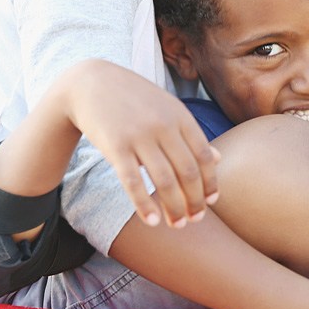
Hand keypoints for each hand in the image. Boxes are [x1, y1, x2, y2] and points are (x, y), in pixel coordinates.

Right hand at [66, 60, 220, 227]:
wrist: (91, 83)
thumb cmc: (134, 98)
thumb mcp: (167, 108)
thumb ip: (191, 133)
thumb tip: (218, 158)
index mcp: (180, 116)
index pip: (204, 156)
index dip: (210, 182)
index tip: (211, 202)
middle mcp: (163, 126)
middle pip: (187, 172)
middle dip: (195, 201)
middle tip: (195, 220)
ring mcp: (139, 136)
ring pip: (164, 181)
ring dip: (174, 208)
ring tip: (177, 225)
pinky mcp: (116, 147)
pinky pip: (133, 182)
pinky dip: (145, 205)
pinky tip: (153, 221)